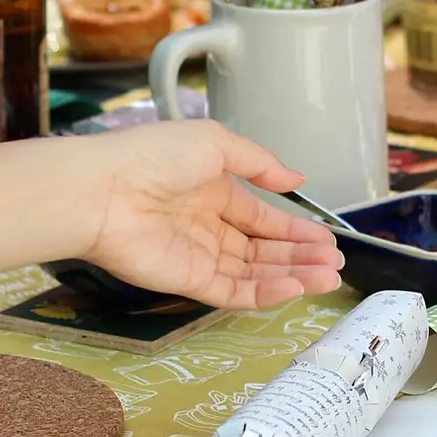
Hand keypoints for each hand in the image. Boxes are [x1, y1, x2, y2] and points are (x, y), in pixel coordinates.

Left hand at [83, 119, 343, 309]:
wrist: (101, 191)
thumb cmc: (152, 157)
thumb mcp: (216, 143)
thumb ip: (260, 163)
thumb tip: (297, 179)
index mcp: (212, 189)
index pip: (261, 216)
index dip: (295, 229)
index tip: (327, 239)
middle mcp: (206, 224)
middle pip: (262, 248)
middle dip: (300, 256)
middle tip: (335, 263)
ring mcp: (197, 255)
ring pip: (253, 272)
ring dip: (292, 276)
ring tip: (328, 278)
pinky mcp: (187, 281)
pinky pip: (232, 291)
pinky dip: (265, 293)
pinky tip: (294, 288)